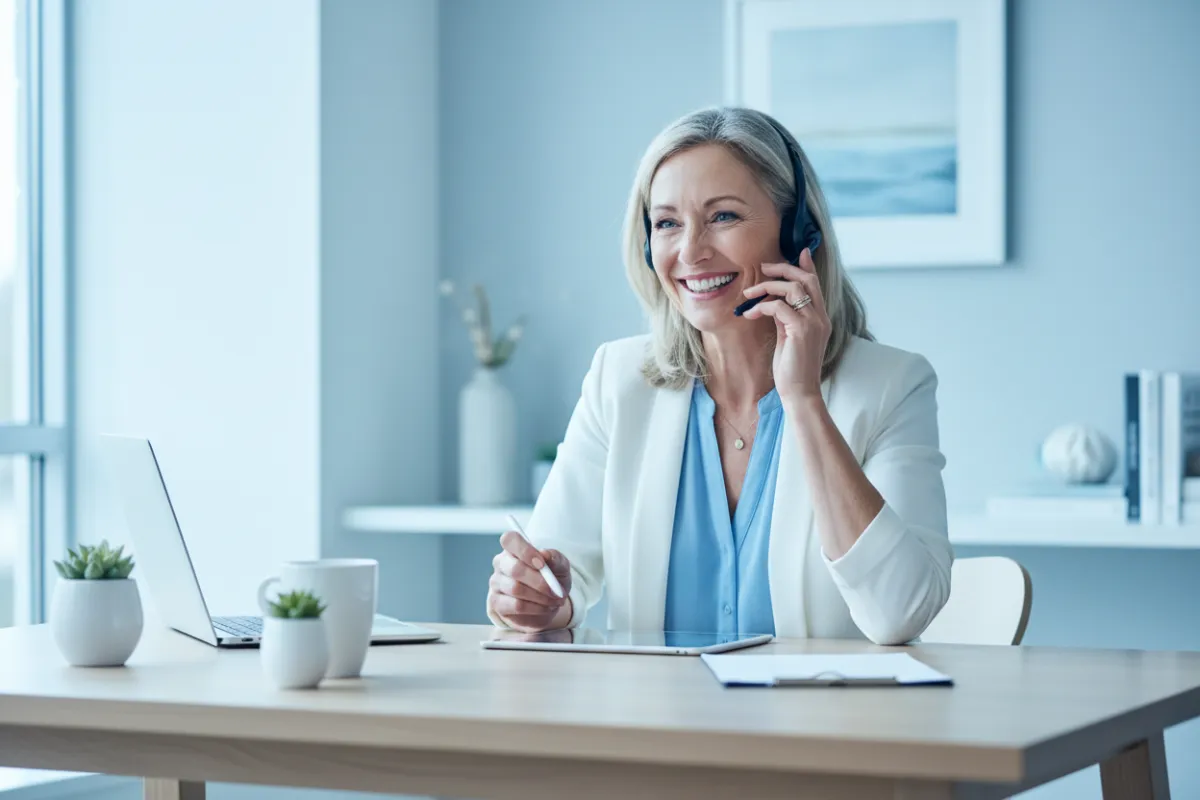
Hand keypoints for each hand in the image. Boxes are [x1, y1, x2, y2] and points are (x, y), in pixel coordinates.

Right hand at [487, 530, 572, 631]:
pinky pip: (516, 605)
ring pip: (516, 589)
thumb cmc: (552, 577)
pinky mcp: (496, 602)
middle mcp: (501, 563)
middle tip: (556, 591)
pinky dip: (535, 608)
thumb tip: (545, 554)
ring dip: (540, 597)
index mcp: (514, 548)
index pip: (510, 540)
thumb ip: (555, 558)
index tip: (542, 564)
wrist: (547, 601)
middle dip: (539, 582)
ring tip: (555, 600)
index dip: (525, 551)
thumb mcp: (560, 566)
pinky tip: (545, 607)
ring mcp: (496, 582)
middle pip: (514, 569)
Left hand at [741, 248, 830, 403]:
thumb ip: (786, 319)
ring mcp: (813, 323)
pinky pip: (779, 306)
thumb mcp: (789, 338)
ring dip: (767, 287)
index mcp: (819, 318)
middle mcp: (820, 317)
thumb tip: (774, 303)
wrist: (800, 392)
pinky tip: (750, 314)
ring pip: (792, 289)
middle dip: (783, 269)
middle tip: (762, 268)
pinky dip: (762, 306)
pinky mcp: (801, 330)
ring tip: (748, 294)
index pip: (816, 284)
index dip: (807, 266)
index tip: (800, 251)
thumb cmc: (792, 369)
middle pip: (806, 279)